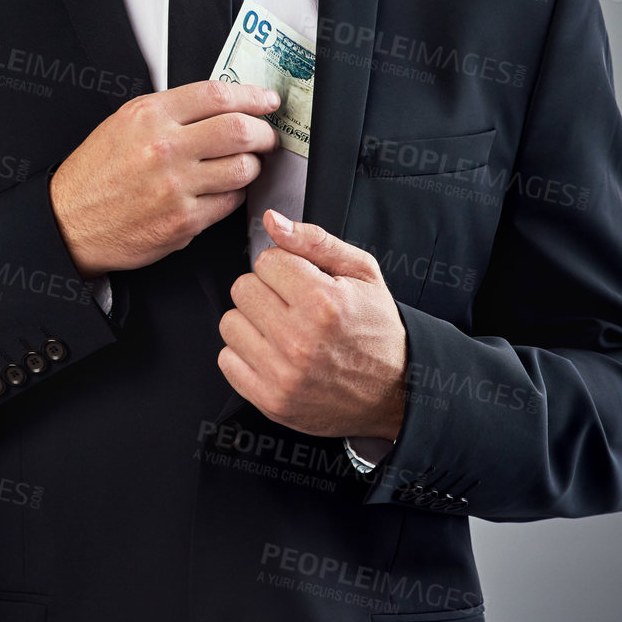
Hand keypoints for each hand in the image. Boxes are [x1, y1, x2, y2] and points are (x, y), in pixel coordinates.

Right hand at [49, 80, 281, 277]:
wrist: (69, 221)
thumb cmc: (96, 174)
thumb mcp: (124, 124)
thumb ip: (171, 112)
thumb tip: (223, 105)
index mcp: (149, 116)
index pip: (218, 95)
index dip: (253, 97)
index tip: (267, 102)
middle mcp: (164, 148)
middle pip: (240, 130)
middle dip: (264, 133)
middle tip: (266, 137)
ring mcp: (175, 187)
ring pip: (243, 168)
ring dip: (252, 166)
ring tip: (243, 165)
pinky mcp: (183, 221)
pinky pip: (229, 202)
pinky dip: (233, 195)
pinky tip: (221, 191)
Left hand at [217, 208, 407, 440]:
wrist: (395, 390)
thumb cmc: (377, 328)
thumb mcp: (361, 273)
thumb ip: (314, 241)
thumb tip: (273, 221)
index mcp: (323, 302)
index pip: (266, 261)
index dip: (285, 267)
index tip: (302, 282)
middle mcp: (299, 340)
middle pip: (243, 289)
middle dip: (266, 291)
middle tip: (292, 306)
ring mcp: (282, 374)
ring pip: (229, 323)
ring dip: (252, 323)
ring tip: (283, 330)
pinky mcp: (270, 400)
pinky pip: (226, 360)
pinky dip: (245, 354)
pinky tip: (274, 354)